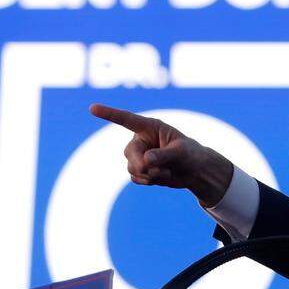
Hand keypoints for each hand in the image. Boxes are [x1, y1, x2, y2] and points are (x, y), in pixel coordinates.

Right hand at [89, 103, 233, 206]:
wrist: (195, 171)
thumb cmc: (191, 154)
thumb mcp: (181, 152)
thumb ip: (164, 155)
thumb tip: (146, 161)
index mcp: (150, 127)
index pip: (127, 119)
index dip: (109, 114)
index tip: (92, 108)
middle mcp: (141, 140)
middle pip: (129, 153)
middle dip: (142, 164)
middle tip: (159, 170)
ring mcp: (139, 155)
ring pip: (132, 168)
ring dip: (150, 174)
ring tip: (167, 171)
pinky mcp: (140, 169)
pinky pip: (136, 178)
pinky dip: (149, 181)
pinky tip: (162, 177)